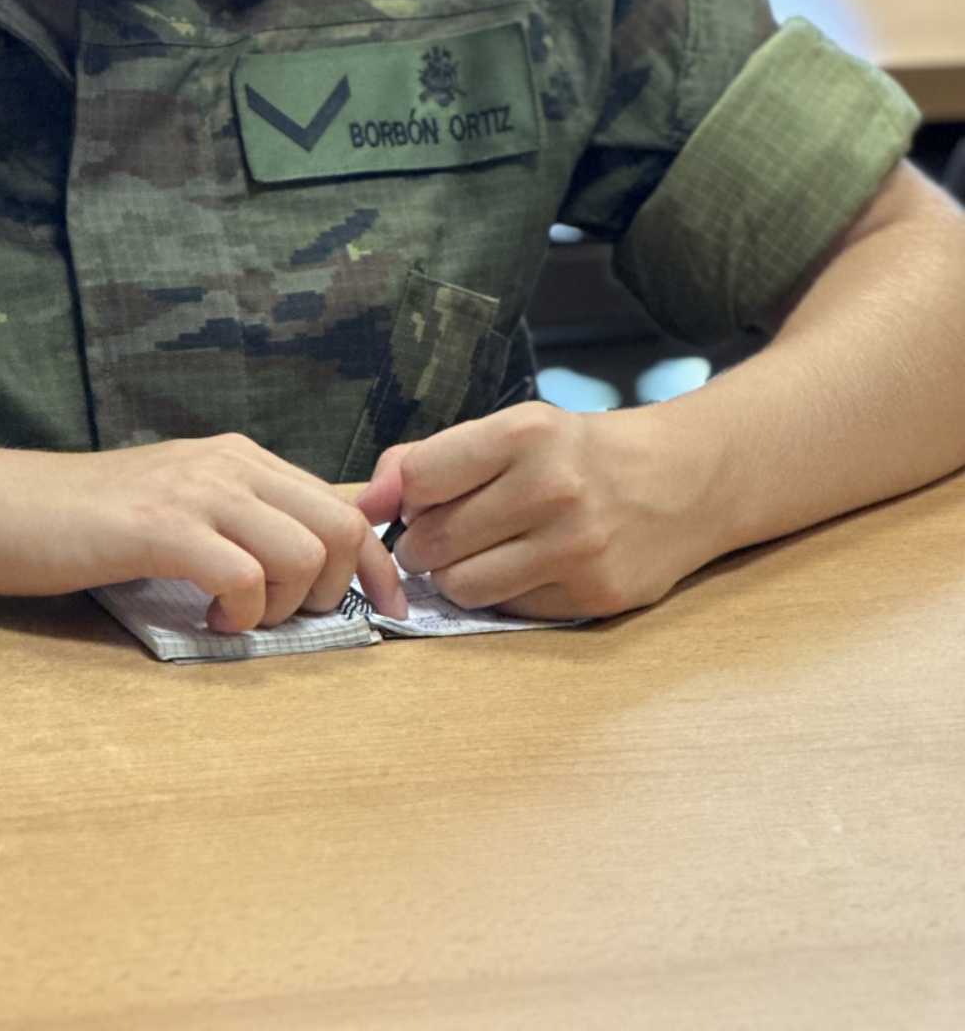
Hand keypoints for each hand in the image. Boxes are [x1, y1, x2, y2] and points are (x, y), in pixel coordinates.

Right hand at [0, 433, 405, 631]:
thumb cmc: (86, 521)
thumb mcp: (182, 506)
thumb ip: (245, 521)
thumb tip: (320, 557)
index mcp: (240, 458)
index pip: (343, 502)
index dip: (378, 562)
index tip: (391, 610)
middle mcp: (228, 463)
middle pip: (339, 525)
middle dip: (334, 589)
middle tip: (282, 618)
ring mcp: (194, 491)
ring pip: (300, 551)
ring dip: (282, 607)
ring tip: (236, 616)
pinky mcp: (160, 527)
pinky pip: (242, 575)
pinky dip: (240, 613)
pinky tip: (209, 619)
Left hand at [354, 404, 708, 620]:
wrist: (678, 481)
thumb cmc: (574, 454)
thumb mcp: (508, 432)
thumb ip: (428, 459)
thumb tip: (365, 503)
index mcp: (524, 433)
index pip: (420, 478)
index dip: (406, 497)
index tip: (419, 502)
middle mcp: (552, 487)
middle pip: (434, 540)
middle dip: (423, 544)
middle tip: (445, 534)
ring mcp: (577, 545)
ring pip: (463, 587)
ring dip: (454, 578)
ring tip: (478, 554)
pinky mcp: (595, 594)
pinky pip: (509, 610)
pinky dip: (502, 596)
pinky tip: (525, 568)